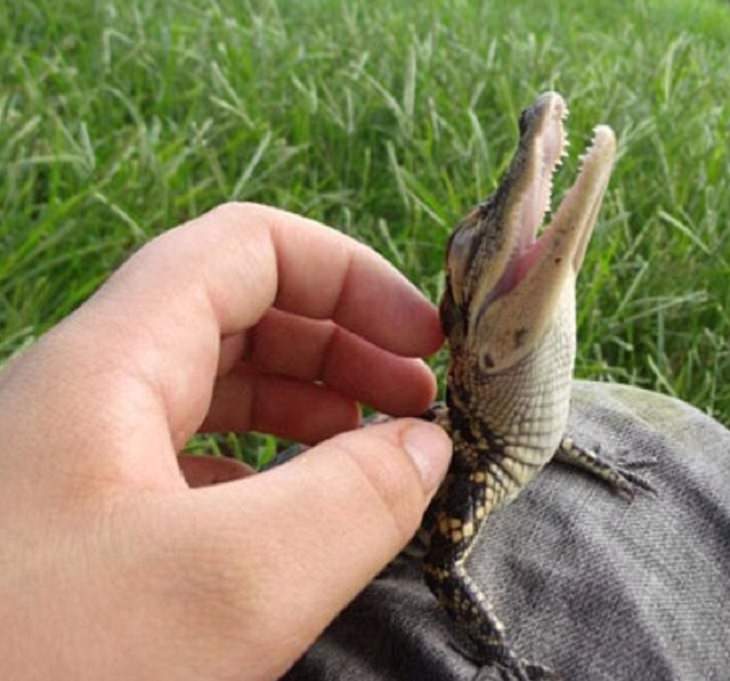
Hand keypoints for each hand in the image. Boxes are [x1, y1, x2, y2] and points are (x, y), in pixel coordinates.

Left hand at [0, 203, 451, 680]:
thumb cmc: (41, 668)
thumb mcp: (226, 585)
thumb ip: (351, 501)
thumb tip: (425, 446)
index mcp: (112, 362)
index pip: (247, 248)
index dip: (348, 275)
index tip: (422, 337)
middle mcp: (96, 392)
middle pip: (242, 312)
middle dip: (343, 341)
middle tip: (416, 402)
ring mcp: (90, 459)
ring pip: (224, 389)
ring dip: (313, 403)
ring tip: (378, 449)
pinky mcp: (94, 523)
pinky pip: (201, 462)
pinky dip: (272, 470)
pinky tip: (305, 515)